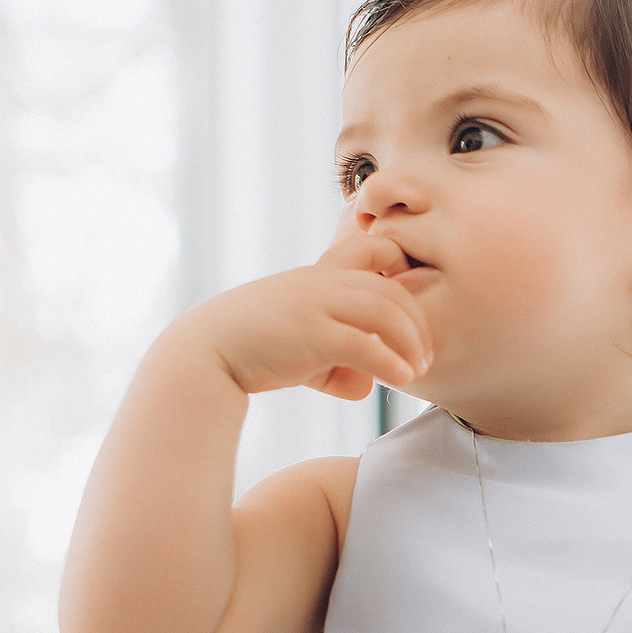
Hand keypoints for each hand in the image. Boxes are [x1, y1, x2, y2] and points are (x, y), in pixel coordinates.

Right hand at [170, 232, 431, 400]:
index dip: (402, 267)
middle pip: (391, 287)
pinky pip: (363, 343)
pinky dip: (390, 362)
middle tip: (426, 356)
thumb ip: (338, 362)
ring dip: (411, 341)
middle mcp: (320, 282)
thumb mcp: (302, 349)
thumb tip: (366, 384)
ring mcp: (315, 304)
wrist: (205, 355)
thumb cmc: (254, 352)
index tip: (412, 307)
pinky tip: (401, 379)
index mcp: (319, 275)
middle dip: (418, 322)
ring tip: (418, 370)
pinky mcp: (310, 334)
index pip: (373, 248)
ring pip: (384, 309)